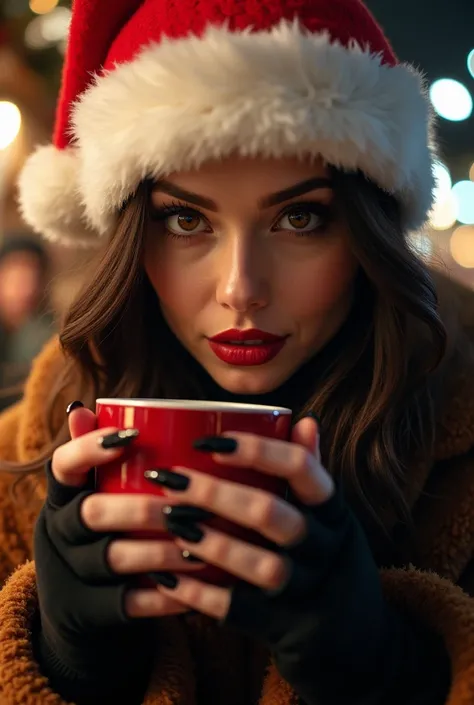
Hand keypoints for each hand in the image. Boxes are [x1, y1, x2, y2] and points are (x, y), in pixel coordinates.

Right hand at [34, 404, 203, 685]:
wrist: (79, 606)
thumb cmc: (106, 529)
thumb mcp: (97, 492)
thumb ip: (104, 453)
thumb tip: (102, 403)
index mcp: (64, 495)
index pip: (63, 465)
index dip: (90, 449)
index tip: (131, 437)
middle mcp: (59, 531)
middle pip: (91, 514)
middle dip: (140, 508)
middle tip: (186, 505)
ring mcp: (70, 574)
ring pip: (113, 559)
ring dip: (161, 551)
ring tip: (203, 545)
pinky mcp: (87, 611)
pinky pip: (127, 604)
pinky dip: (165, 596)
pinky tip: (199, 586)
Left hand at [145, 415, 336, 613]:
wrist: (358, 639)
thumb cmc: (329, 556)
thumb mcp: (332, 515)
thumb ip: (312, 470)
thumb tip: (303, 419)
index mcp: (332, 511)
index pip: (300, 469)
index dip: (256, 450)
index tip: (209, 442)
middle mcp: (323, 548)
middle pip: (270, 514)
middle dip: (215, 494)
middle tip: (172, 480)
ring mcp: (305, 589)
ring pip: (259, 565)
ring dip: (211, 542)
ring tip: (171, 523)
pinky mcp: (283, 625)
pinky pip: (239, 610)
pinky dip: (200, 595)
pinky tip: (168, 579)